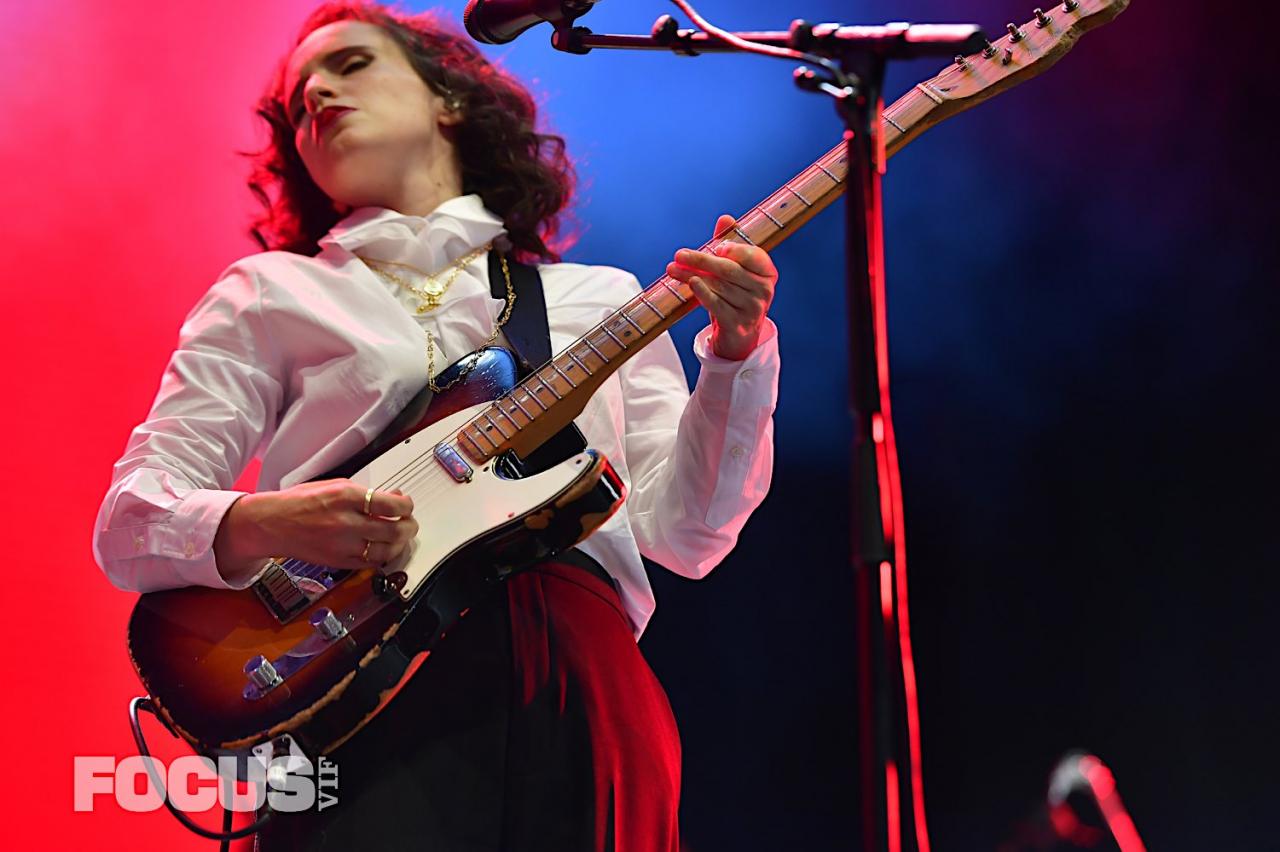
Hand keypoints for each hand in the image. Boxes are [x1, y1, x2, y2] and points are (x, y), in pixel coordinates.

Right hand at [214, 479, 417, 581]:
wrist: (272, 523)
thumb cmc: (301, 502)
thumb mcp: (334, 485)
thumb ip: (365, 493)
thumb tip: (393, 498)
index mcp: (345, 497)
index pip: (390, 505)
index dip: (406, 506)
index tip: (407, 505)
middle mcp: (345, 522)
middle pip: (393, 531)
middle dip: (409, 526)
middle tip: (410, 523)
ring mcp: (342, 545)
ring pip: (386, 551)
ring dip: (400, 544)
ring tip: (400, 537)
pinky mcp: (339, 562)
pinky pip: (370, 564)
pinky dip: (383, 557)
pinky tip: (384, 549)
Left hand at [665, 214, 777, 359]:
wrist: (739, 334)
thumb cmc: (736, 294)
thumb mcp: (736, 268)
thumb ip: (730, 242)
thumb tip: (725, 218)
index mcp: (767, 272)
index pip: (753, 256)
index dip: (736, 250)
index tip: (716, 246)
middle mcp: (763, 290)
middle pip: (729, 270)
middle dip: (701, 260)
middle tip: (680, 255)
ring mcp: (752, 309)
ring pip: (719, 287)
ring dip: (692, 276)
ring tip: (674, 269)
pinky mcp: (738, 325)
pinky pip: (717, 305)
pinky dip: (702, 293)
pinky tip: (691, 284)